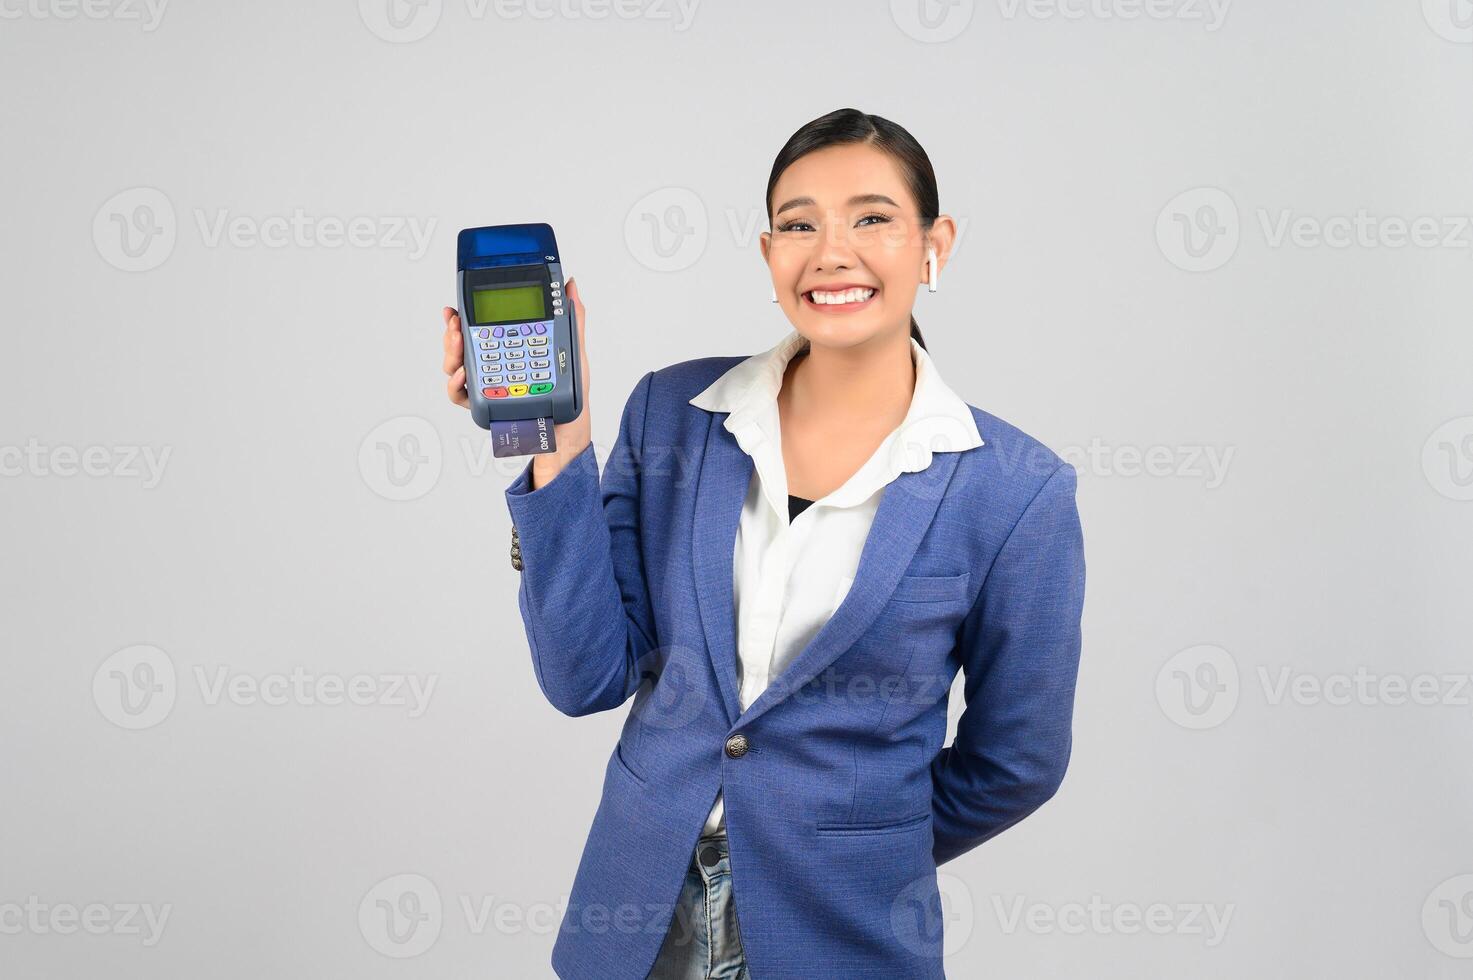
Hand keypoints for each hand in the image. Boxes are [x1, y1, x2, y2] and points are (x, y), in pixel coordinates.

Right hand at [442, 278, 592, 487]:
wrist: (570, 430)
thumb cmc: (572, 394)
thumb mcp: (574, 351)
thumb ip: (572, 317)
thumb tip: (570, 284)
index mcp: (508, 348)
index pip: (479, 327)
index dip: (462, 316)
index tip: (454, 309)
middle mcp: (493, 365)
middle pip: (460, 345)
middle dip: (451, 333)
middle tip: (455, 326)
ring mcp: (487, 385)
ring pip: (455, 367)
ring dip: (450, 354)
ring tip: (458, 345)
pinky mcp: (486, 406)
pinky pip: (460, 396)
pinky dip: (456, 385)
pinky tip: (463, 376)